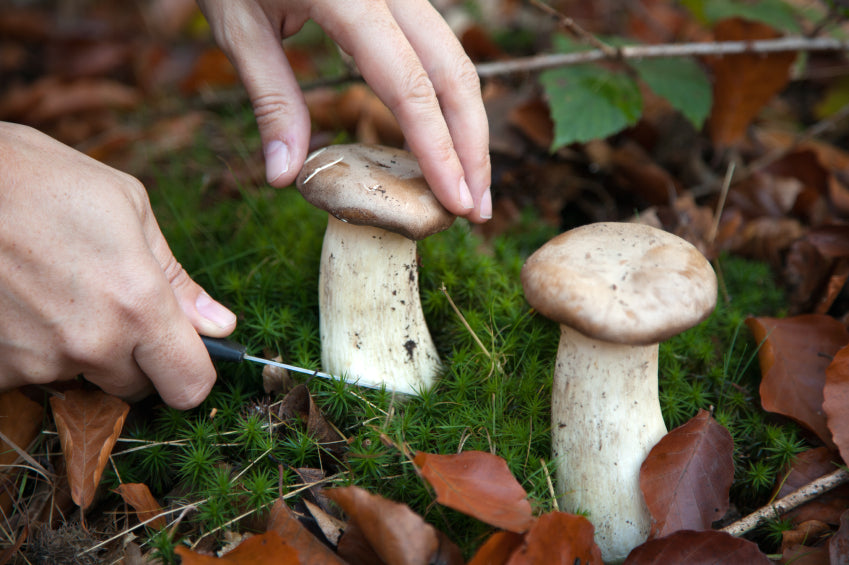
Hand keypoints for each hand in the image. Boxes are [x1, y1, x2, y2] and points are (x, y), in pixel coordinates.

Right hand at [0, 123, 236, 407]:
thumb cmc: (42, 179)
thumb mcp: (129, 208)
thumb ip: (177, 279)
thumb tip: (220, 325)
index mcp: (139, 305)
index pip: (190, 386)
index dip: (193, 373)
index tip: (183, 354)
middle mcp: (92, 344)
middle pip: (137, 386)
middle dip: (135, 356)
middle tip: (109, 303)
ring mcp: (37, 361)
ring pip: (81, 377)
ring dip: (79, 349)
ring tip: (54, 288)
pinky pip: (30, 374)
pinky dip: (32, 348)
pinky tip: (21, 302)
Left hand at [196, 0, 491, 222]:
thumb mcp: (238, 27)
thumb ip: (271, 100)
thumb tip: (285, 178)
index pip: (410, 85)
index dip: (438, 149)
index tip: (455, 202)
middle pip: (455, 74)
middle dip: (473, 147)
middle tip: (478, 212)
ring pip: (458, 61)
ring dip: (470, 128)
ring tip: (470, 187)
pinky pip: (438, 52)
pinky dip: (449, 102)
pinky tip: (447, 142)